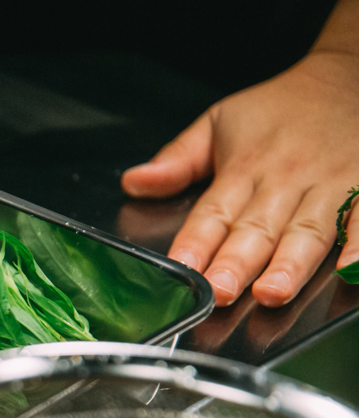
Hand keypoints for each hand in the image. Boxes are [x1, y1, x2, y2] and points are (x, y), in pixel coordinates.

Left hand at [120, 52, 358, 306]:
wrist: (353, 72)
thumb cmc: (282, 106)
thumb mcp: (220, 121)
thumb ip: (177, 159)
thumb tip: (134, 182)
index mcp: (244, 168)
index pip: (214, 213)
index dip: (196, 243)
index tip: (181, 267)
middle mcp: (285, 180)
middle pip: (258, 228)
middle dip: (238, 263)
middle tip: (222, 292)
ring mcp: (330, 186)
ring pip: (309, 231)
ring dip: (290, 264)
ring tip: (272, 292)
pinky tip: (350, 268)